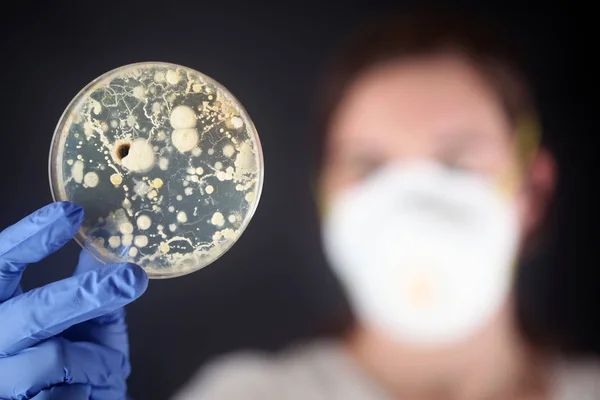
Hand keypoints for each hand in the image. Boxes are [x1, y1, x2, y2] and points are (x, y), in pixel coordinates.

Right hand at [0, 202, 147, 398]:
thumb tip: (114, 237)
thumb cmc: (79, 365)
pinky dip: (92, 388)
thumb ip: (89, 284)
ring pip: (55, 358)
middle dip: (87, 294)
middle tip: (132, 276)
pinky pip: (67, 395)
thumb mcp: (86, 320)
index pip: (0, 265)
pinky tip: (89, 392)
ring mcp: (0, 382)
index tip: (72, 212)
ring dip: (97, 359)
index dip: (29, 238)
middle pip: (34, 312)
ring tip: (107, 365)